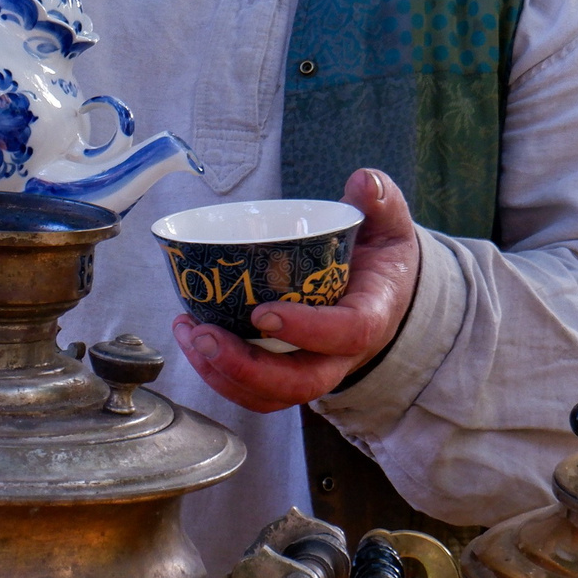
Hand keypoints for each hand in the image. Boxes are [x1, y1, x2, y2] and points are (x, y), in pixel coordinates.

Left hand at [170, 169, 420, 412]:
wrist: (382, 291)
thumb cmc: (381, 258)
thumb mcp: (388, 225)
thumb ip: (380, 199)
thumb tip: (363, 182)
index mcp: (371, 316)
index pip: (347, 333)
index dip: (306, 330)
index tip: (263, 313)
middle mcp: (343, 355)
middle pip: (301, 382)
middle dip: (247, 367)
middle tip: (205, 334)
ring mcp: (314, 368)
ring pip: (272, 395)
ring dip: (223, 374)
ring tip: (189, 333)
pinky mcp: (288, 372)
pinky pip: (256, 391)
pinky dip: (219, 375)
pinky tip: (192, 340)